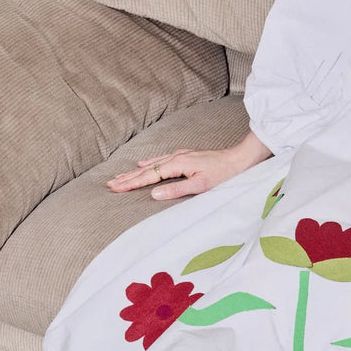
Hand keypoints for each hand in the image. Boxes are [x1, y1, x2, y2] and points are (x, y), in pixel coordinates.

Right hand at [106, 131, 272, 198]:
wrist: (242, 159)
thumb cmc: (225, 175)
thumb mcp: (201, 186)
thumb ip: (177, 190)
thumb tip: (154, 194)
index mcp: (177, 165)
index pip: (148, 176)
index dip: (130, 183)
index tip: (114, 188)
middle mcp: (176, 158)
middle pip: (146, 169)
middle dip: (127, 177)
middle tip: (109, 184)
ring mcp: (182, 156)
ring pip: (152, 164)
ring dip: (136, 171)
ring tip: (121, 176)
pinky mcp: (188, 157)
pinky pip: (162, 160)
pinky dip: (150, 163)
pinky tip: (145, 163)